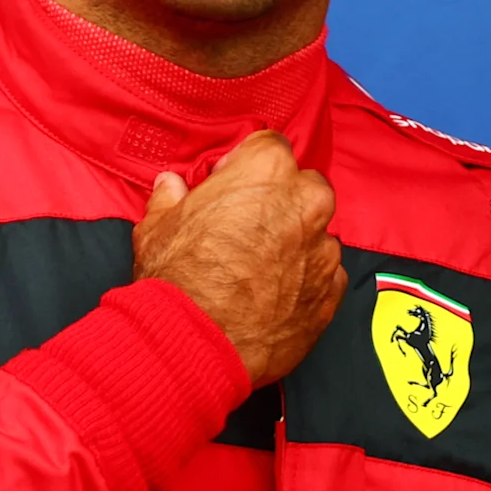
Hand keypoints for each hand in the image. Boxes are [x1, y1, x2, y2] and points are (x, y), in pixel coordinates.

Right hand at [133, 131, 344, 385]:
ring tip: (257, 270)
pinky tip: (273, 295)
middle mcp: (307, 202)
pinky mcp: (334, 290)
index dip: (245, 167)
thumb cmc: (176, 280)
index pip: (268, 146)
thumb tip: (170, 186)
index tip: (230, 186)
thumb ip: (170, 198)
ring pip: (315, 232)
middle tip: (245, 227)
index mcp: (268, 171)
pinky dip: (304, 280)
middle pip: (301, 186)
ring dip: (294, 243)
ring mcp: (325, 247)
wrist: (198, 344)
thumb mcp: (156, 227)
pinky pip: (324, 273)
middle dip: (278, 201)